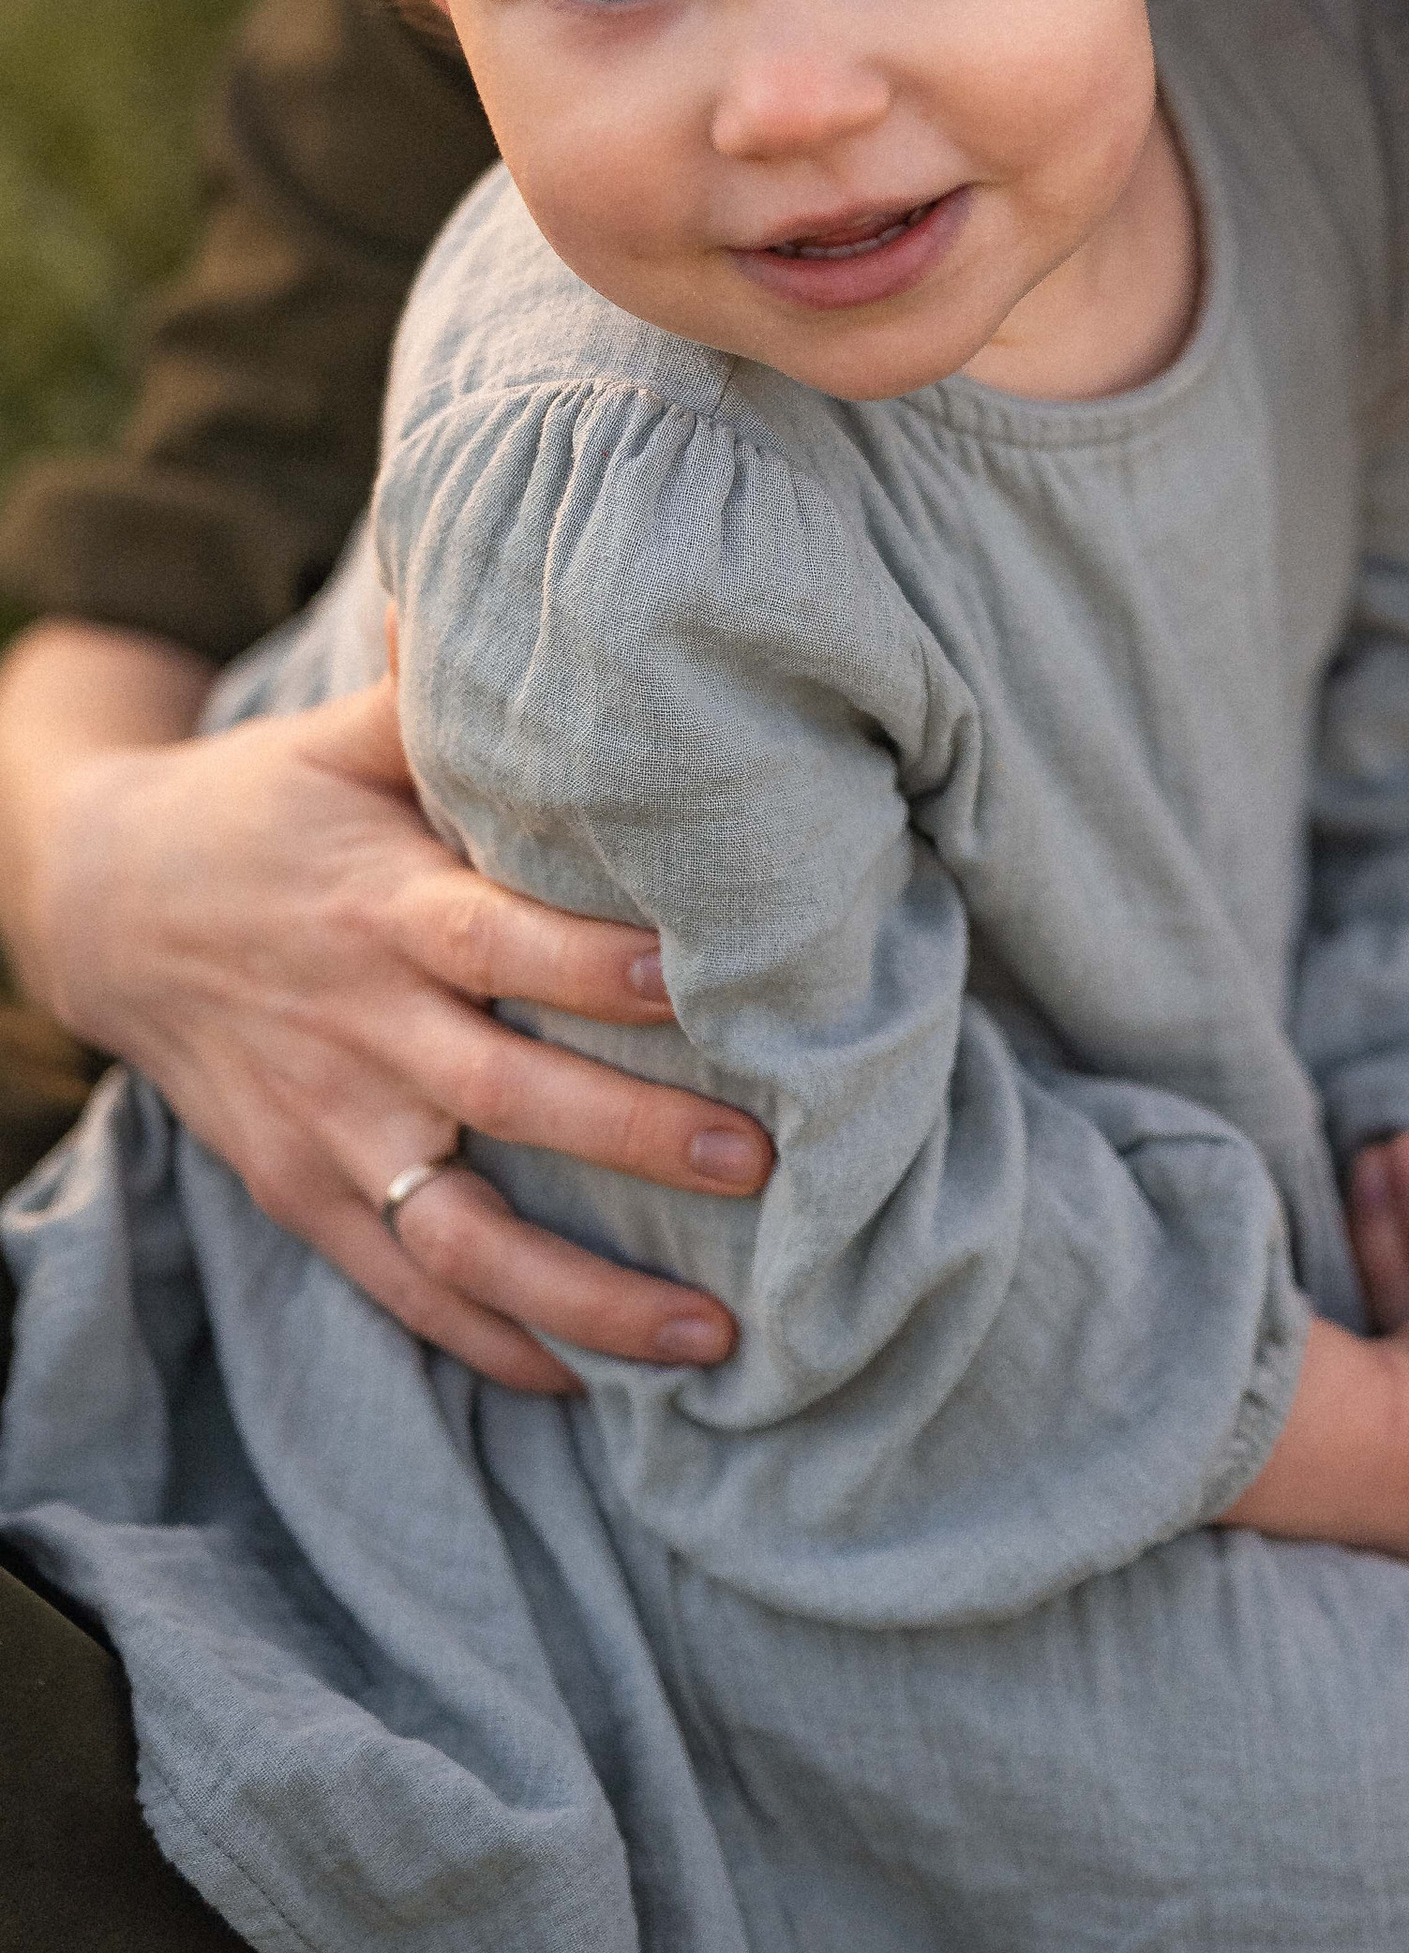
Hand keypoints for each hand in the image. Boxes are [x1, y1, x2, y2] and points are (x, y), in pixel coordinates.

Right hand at [1, 620, 771, 1391]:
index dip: (592, 961)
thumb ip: (448, 686)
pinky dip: (494, 1344)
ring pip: (462, 1237)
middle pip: (504, 1097)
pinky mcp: (303, 1194)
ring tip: (715, 1331)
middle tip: (758, 1159)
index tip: (700, 973)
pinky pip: (403, 1292)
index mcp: (382, 904)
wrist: (105, 905)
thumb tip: (524, 570)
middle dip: (630, 1136)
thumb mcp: (350, 737)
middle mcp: (359, 1027)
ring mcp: (329, 1128)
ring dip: (587, 1293)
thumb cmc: (275, 805)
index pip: (498, 938)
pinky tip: (593, 1381)